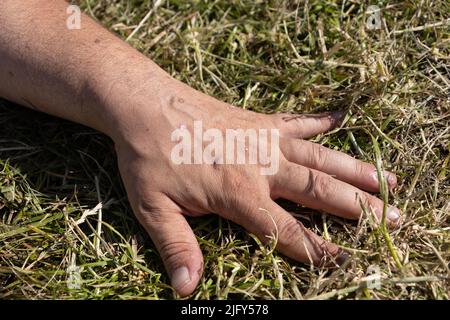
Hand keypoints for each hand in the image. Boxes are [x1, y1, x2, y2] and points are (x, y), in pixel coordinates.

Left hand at [112, 78, 399, 296]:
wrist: (145, 103)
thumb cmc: (148, 157)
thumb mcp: (154, 208)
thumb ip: (177, 247)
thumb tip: (186, 288)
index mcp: (239, 193)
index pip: (287, 230)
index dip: (317, 250)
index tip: (346, 261)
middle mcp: (262, 165)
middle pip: (320, 192)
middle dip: (359, 209)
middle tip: (395, 219)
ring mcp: (264, 138)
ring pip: (320, 158)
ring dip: (356, 170)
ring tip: (387, 181)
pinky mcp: (258, 119)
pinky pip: (297, 120)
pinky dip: (321, 121)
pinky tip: (342, 117)